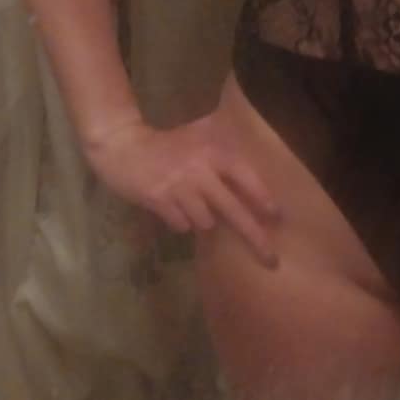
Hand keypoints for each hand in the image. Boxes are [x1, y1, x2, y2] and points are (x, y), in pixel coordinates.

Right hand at [86, 114, 280, 267]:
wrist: (122, 146)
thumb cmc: (166, 145)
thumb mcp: (198, 138)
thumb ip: (223, 156)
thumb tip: (254, 180)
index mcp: (212, 153)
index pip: (245, 177)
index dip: (262, 198)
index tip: (277, 217)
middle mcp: (199, 171)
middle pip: (233, 210)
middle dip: (255, 238)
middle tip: (272, 260)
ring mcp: (179, 187)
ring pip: (206, 222)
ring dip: (202, 219)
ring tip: (188, 202)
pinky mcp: (159, 200)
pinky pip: (182, 225)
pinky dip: (180, 221)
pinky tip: (170, 206)